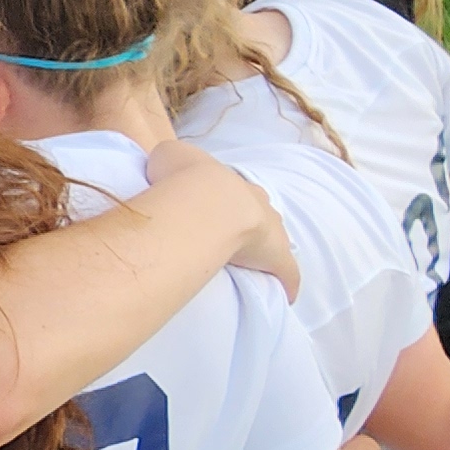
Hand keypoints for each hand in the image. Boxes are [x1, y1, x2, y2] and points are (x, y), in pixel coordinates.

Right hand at [144, 139, 293, 295]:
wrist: (207, 200)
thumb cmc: (184, 178)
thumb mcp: (167, 155)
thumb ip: (168, 160)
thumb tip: (163, 172)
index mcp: (232, 182)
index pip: (233, 190)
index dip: (223, 200)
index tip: (212, 210)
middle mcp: (257, 202)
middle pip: (260, 211)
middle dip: (250, 220)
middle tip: (232, 235)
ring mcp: (272, 230)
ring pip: (275, 238)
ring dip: (265, 246)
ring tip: (251, 261)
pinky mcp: (278, 258)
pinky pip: (286, 271)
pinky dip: (287, 281)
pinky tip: (285, 294)